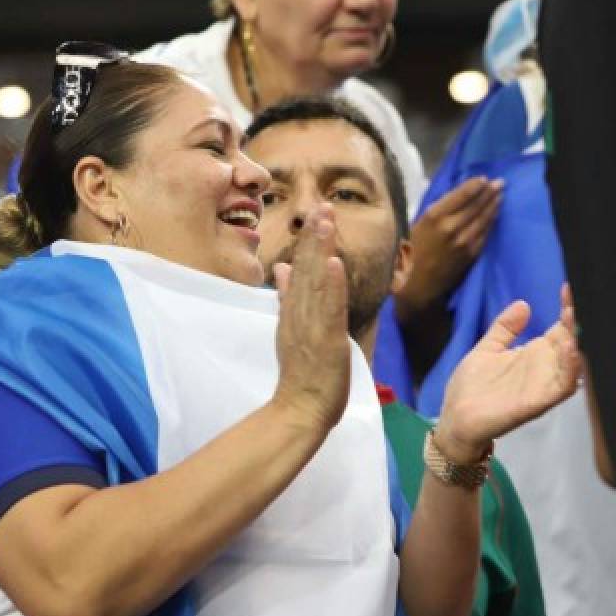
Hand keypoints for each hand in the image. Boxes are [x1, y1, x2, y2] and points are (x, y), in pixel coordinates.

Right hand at [270, 204, 350, 433]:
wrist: (298, 409)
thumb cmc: (300, 376)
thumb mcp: (290, 329)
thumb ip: (287, 298)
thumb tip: (281, 268)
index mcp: (293, 311)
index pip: (301, 271)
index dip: (310, 242)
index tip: (318, 214)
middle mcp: (300, 314)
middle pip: (308, 269)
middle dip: (317, 236)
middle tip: (324, 206)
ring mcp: (312, 326)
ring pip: (317, 282)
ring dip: (323, 251)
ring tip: (328, 222)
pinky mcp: (325, 341)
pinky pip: (329, 309)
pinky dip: (332, 286)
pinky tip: (335, 263)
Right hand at [404, 177, 503, 308]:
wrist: (417, 285)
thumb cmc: (411, 253)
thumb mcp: (416, 226)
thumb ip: (436, 213)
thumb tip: (456, 198)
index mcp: (434, 217)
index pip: (462, 195)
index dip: (475, 185)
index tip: (484, 178)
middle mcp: (451, 226)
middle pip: (476, 204)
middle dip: (489, 192)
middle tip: (499, 182)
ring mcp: (464, 241)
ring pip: (484, 217)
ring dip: (494, 204)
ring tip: (500, 195)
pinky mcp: (472, 253)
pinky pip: (485, 233)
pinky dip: (491, 221)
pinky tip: (495, 214)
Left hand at [434, 284, 582, 462]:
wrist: (455, 419)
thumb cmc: (471, 388)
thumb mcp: (487, 349)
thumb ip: (505, 328)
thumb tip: (524, 304)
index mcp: (534, 354)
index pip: (560, 328)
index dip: (568, 308)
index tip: (569, 287)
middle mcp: (544, 368)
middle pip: (572, 341)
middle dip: (579, 322)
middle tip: (583, 299)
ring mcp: (543, 385)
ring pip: (574, 363)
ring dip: (579, 343)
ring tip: (578, 320)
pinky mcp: (537, 402)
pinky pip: (563, 387)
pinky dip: (571, 370)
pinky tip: (572, 351)